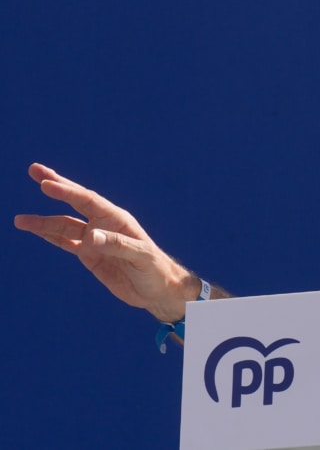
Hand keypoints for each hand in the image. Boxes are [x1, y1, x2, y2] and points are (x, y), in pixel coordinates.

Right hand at [13, 163, 196, 321]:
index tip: (46, 184)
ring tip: (20, 220)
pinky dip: (50, 237)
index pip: (88, 201)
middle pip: (75, 202)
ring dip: (43, 223)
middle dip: (56, 185)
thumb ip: (117, 245)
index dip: (67, 191)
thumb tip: (90, 236)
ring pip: (64, 226)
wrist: (158, 290)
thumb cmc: (155, 269)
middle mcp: (104, 225)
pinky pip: (66, 243)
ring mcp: (95, 240)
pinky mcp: (90, 256)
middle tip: (34, 170)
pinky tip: (36, 231)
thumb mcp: (141, 256)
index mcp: (118, 219)